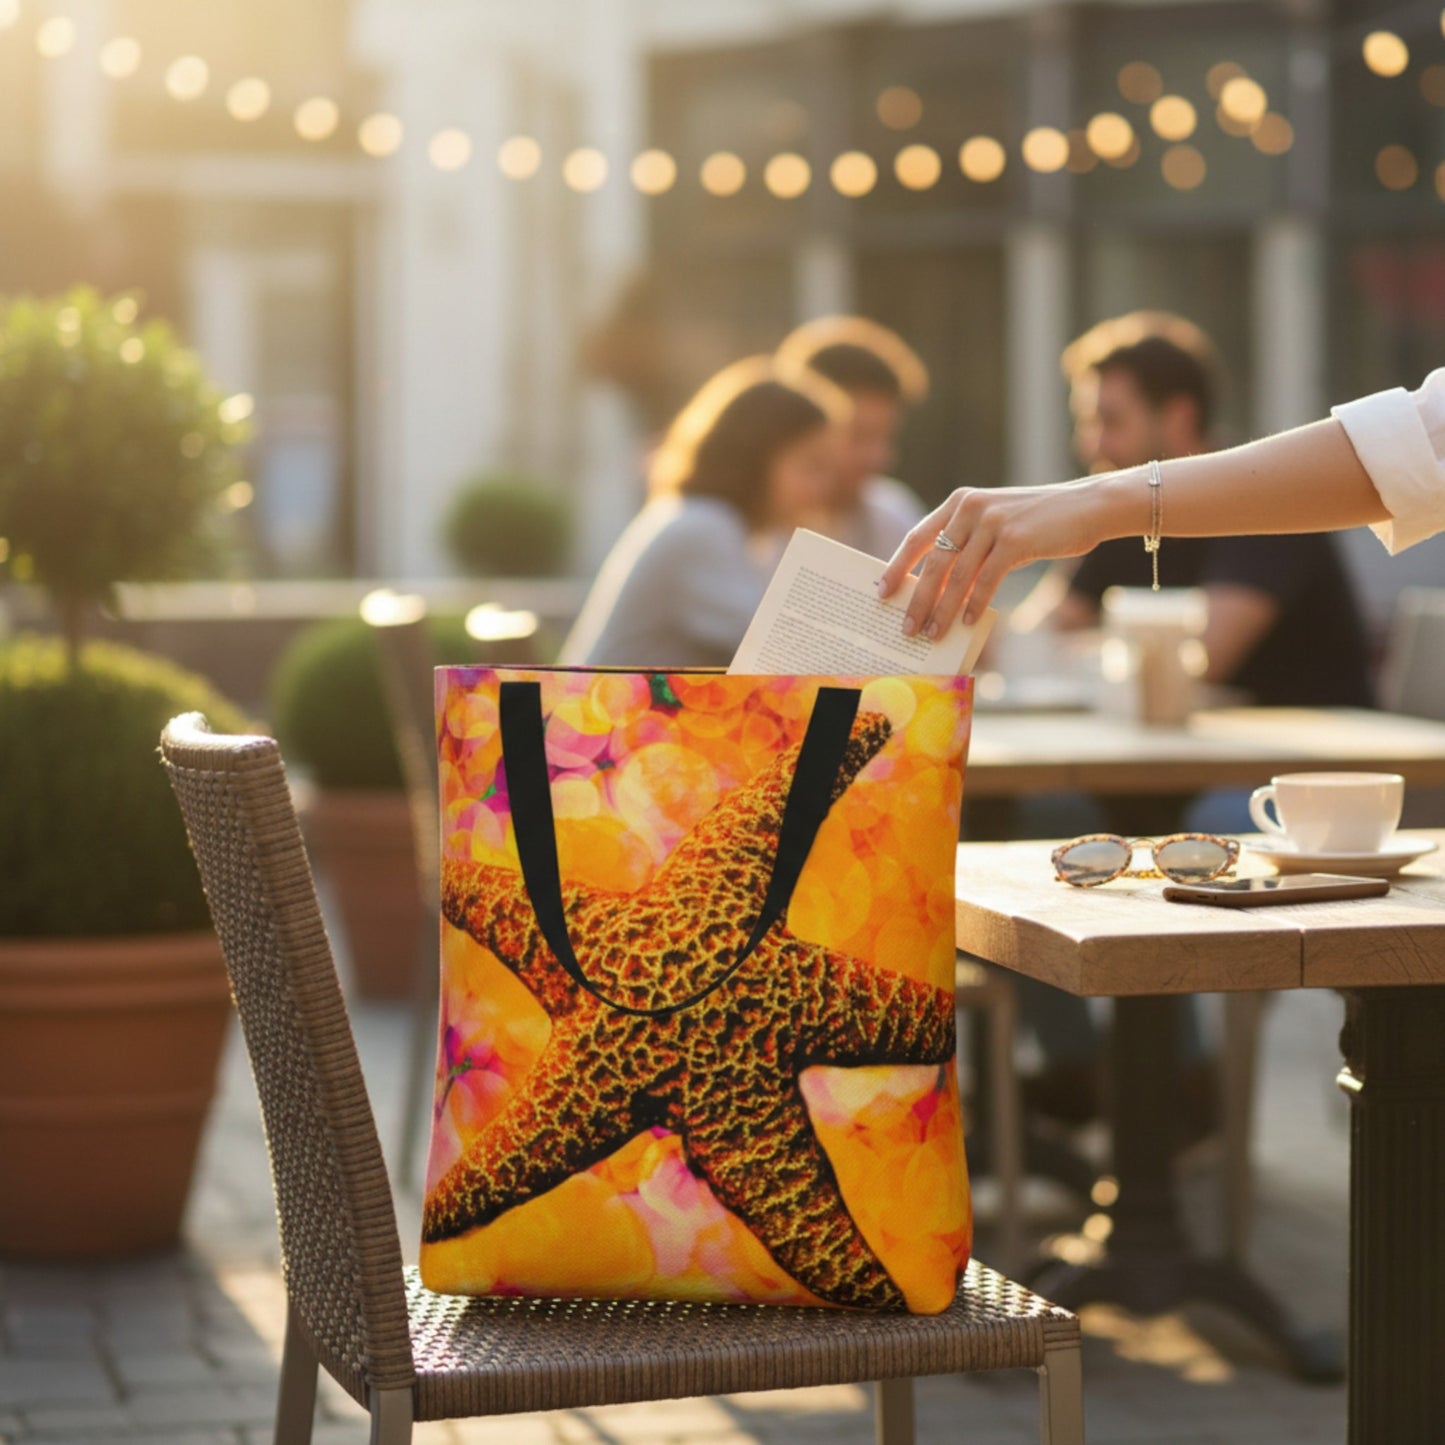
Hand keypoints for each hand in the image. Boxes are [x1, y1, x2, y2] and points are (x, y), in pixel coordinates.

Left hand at [878, 475, 1130, 635]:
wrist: (1086, 506)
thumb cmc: (1037, 523)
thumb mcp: (994, 527)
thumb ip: (966, 548)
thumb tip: (936, 593)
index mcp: (959, 502)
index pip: (917, 538)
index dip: (897, 567)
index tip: (881, 593)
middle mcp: (971, 508)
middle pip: (933, 562)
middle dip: (917, 599)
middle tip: (906, 628)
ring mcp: (992, 522)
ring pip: (957, 576)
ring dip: (943, 610)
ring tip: (933, 634)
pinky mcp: (1015, 539)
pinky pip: (986, 580)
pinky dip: (975, 604)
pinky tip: (968, 624)